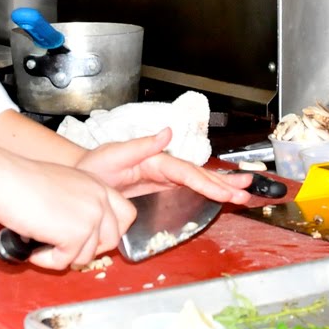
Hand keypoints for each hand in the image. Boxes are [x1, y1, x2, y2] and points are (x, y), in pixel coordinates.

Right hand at [0, 155, 136, 270]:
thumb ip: (80, 204)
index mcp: (98, 185)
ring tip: (41, 244)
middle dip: (88, 250)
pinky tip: (34, 249)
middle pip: (113, 240)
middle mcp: (100, 199)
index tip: (90, 238)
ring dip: (63, 256)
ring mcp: (91, 217)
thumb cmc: (23, 181)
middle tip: (64, 247)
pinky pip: (66, 261)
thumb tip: (81, 232)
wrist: (5, 179)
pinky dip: (47, 260)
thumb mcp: (64, 185)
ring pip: (87, 255)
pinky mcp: (75, 234)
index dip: (110, 231)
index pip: (126, 214)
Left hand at [78, 127, 253, 202]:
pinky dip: (207, 191)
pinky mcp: (160, 186)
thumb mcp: (113, 154)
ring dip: (221, 187)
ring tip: (244, 193)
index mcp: (154, 159)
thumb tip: (168, 133)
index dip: (207, 182)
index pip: (185, 172)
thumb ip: (142, 145)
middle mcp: (162, 166)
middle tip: (247, 191)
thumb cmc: (93, 167)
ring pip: (197, 181)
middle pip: (198, 175)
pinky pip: (188, 189)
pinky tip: (221, 195)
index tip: (225, 191)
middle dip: (223, 183)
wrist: (82, 176)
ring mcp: (162, 176)